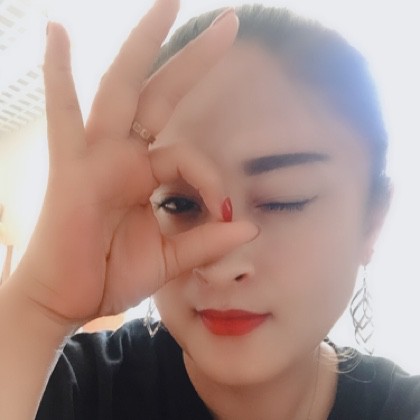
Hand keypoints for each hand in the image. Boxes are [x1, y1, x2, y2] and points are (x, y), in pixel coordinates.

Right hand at [12, 0, 256, 326]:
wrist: (66, 301)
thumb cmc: (110, 277)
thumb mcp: (170, 259)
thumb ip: (207, 242)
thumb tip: (250, 228)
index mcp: (146, 175)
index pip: (192, 158)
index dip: (215, 181)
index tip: (229, 213)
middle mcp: (123, 156)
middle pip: (162, 93)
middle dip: (194, 60)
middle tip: (229, 21)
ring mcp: (95, 156)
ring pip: (122, 88)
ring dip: (144, 44)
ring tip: (167, 1)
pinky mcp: (70, 168)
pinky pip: (62, 113)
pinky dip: (58, 74)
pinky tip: (57, 30)